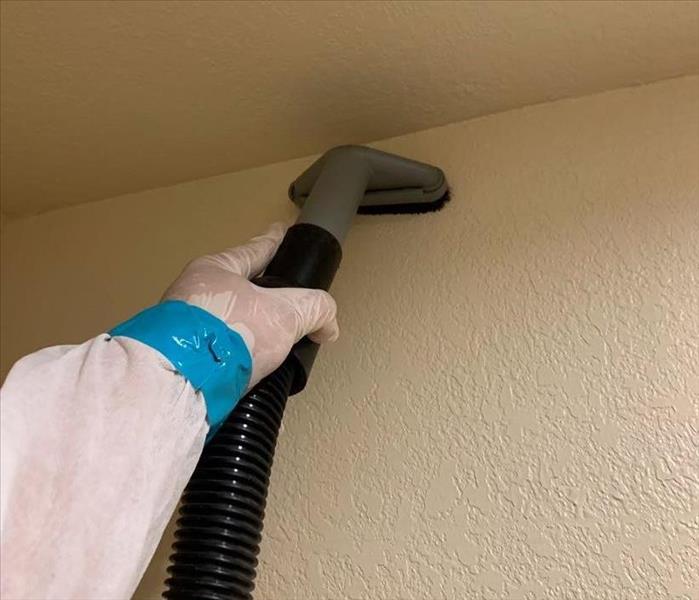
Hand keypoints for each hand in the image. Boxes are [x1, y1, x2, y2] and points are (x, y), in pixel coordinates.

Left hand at [163, 223, 338, 388]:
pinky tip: (252, 373)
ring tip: (271, 347)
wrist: (182, 381)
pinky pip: (218, 354)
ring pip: (227, 324)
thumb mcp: (286, 314)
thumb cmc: (231, 331)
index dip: (272, 241)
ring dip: (249, 334)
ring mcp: (183, 329)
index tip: (279, 231)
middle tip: (282, 301)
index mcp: (214, 271)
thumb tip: (327, 326)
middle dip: (260, 296)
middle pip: (237, 290)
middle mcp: (193, 295)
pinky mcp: (182, 361)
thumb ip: (314, 309)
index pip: (253, 251)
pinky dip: (237, 361)